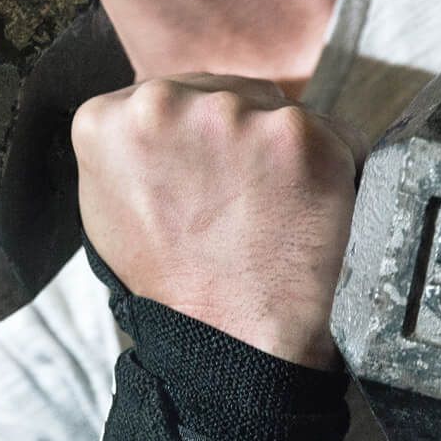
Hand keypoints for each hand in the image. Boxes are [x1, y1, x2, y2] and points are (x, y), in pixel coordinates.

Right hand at [72, 74, 366, 369]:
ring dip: (281, 153)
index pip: (169, 97)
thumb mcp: (109, 210)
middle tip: (234, 208)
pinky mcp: (302, 135)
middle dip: (237, 138)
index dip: (192, 142)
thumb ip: (129, 146)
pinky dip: (330, 170)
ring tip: (267, 217)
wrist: (233, 346)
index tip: (197, 185)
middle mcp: (165, 102)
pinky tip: (304, 216)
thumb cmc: (175, 287)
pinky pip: (333, 133)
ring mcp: (237, 115)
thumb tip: (156, 109)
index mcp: (107, 119)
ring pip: (276, 112)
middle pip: (224, 93)